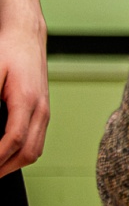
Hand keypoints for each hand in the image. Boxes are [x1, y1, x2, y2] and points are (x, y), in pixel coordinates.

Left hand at [0, 14, 46, 177]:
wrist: (27, 37)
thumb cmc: (9, 51)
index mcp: (28, 100)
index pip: (15, 140)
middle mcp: (41, 109)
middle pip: (29, 152)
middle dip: (5, 169)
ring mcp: (45, 111)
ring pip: (35, 150)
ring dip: (14, 164)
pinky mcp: (43, 111)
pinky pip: (37, 140)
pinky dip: (22, 153)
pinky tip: (6, 153)